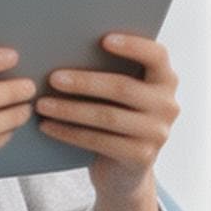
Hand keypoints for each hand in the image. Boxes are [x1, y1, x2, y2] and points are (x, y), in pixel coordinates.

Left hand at [35, 32, 180, 199]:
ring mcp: (157, 133)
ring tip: (42, 104)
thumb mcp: (119, 95)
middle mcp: (168, 105)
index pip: (157, 56)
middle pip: (123, 88)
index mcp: (165, 80)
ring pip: (108, 116)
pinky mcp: (142, 157)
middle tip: (53, 78)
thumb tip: (65, 49)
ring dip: (70, 109)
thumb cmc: (114, 117)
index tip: (103, 39)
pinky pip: (99, 141)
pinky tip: (48, 126)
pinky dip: (69, 133)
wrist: (122, 171)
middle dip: (85, 82)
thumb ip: (109, 71)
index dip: (133, 46)